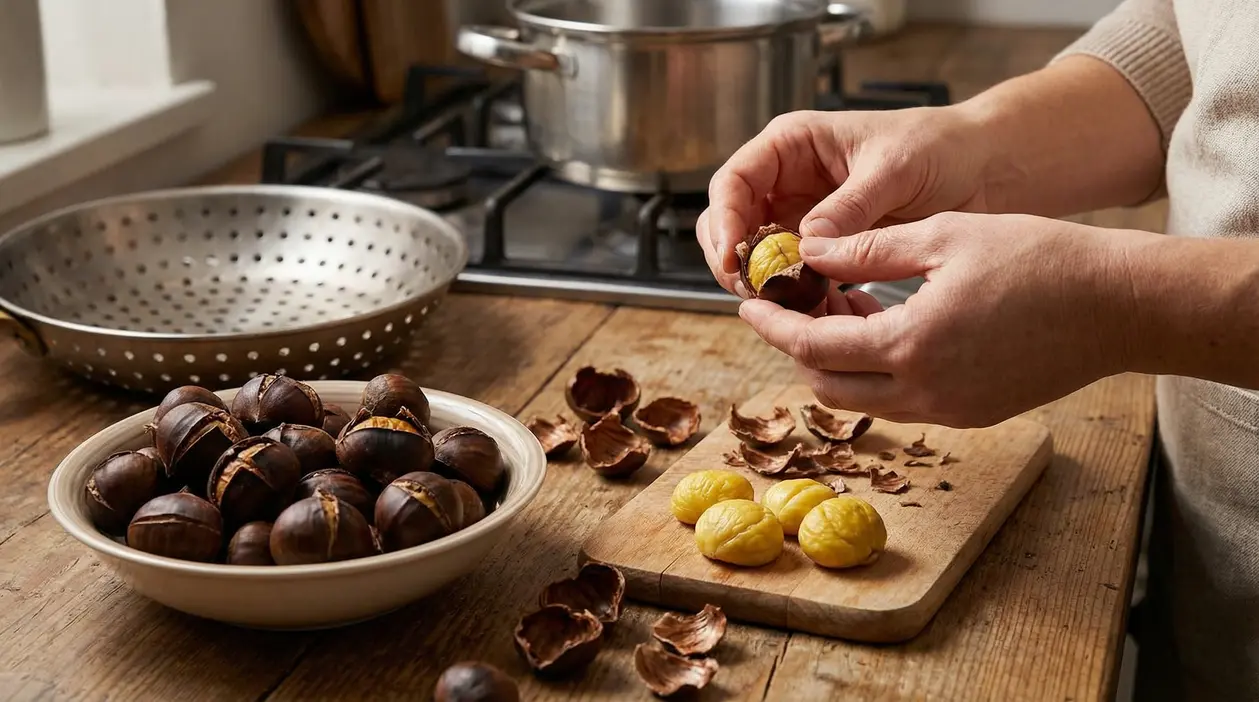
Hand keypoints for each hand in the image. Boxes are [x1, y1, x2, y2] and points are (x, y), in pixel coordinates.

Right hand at [696, 106, 992, 295]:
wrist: (985, 169)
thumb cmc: (941, 148)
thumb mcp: (895, 169)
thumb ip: (850, 205)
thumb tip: (806, 244)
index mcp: (794, 145)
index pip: (733, 182)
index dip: (724, 221)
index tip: (733, 258)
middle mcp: (788, 181)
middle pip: (731, 222)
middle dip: (734, 259)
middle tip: (754, 292)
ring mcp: (802, 216)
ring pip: (755, 255)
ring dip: (761, 283)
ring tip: (784, 305)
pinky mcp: (823, 249)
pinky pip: (791, 276)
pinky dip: (793, 296)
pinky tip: (813, 309)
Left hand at [739, 212, 1141, 427]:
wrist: (1120, 307)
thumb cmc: (1039, 259)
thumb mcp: (944, 235)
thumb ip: (867, 249)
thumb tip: (809, 253)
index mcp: (910, 345)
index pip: (811, 348)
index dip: (772, 327)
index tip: (748, 306)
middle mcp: (924, 392)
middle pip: (828, 385)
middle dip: (799, 347)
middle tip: (798, 302)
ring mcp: (949, 410)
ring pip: (863, 398)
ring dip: (838, 359)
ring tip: (846, 305)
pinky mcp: (971, 413)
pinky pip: (901, 400)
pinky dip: (877, 370)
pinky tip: (889, 326)